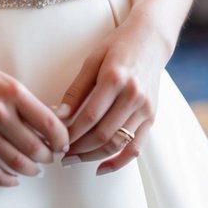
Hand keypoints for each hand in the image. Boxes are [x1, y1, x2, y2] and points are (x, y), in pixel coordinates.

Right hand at [0, 49, 68, 187]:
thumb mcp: (5, 81)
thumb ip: (26, 102)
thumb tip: (52, 123)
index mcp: (13, 92)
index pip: (48, 123)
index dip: (61, 139)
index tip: (63, 143)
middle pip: (34, 146)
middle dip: (48, 156)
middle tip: (50, 157)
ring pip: (15, 162)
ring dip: (31, 169)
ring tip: (36, 169)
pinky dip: (5, 180)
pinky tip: (13, 179)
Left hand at [56, 22, 167, 175]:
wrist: (151, 40)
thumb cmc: (118, 45)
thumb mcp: (92, 60)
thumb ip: (76, 89)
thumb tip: (57, 115)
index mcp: (115, 78)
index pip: (89, 115)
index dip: (71, 133)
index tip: (55, 140)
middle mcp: (133, 95)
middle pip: (102, 133)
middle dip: (79, 148)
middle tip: (61, 154)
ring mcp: (145, 108)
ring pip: (117, 144)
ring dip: (93, 156)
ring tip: (75, 158)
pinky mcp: (151, 117)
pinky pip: (136, 148)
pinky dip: (119, 162)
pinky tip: (101, 168)